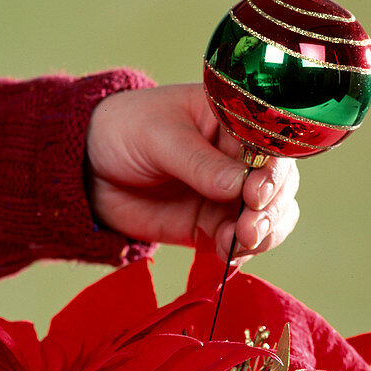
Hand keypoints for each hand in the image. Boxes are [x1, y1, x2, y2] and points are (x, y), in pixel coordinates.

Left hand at [86, 83, 299, 260]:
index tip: (257, 192)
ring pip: (271, 215)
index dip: (274, 169)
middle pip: (280, 183)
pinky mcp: (214, 225)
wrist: (89, 169)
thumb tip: (240, 186)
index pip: (272, 142)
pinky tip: (227, 252)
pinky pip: (243, 242)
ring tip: (241, 240)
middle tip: (250, 226)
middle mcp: (240, 156)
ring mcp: (230, 194)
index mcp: (235, 118)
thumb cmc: (125, 132)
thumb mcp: (159, 138)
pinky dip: (242, 251)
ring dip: (265, 232)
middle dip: (272, 207)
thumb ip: (199, 164)